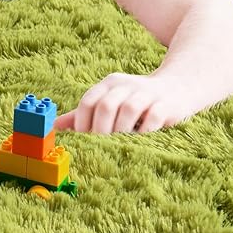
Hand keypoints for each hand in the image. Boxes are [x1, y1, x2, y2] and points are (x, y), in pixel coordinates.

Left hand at [53, 72, 189, 133]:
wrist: (178, 87)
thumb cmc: (136, 100)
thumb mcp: (110, 101)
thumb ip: (84, 114)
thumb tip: (54, 126)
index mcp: (109, 84)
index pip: (88, 101)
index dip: (82, 122)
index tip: (83, 141)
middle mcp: (126, 85)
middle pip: (106, 106)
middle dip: (100, 130)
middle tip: (100, 148)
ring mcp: (148, 93)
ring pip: (128, 110)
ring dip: (121, 131)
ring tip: (119, 146)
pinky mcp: (167, 104)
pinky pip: (153, 117)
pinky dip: (145, 131)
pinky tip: (141, 141)